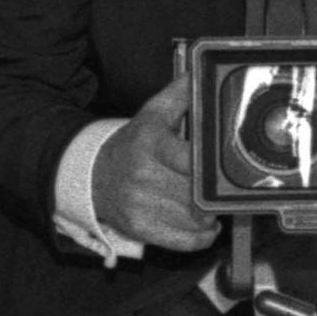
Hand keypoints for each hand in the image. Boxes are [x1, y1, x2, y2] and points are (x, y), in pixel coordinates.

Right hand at [91, 73, 209, 250]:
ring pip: (196, 218)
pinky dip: (202, 237)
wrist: (92, 176)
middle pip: (198, 191)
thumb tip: (200, 74)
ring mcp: (140, 205)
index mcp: (150, 142)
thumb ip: (179, 94)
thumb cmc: (132, 144)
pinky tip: (204, 226)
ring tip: (209, 204)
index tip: (224, 165)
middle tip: (221, 187)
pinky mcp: (140, 229)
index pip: (192, 160)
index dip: (212, 166)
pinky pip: (185, 241)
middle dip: (213, 192)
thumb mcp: (151, 113)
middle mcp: (143, 175)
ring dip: (210, 215)